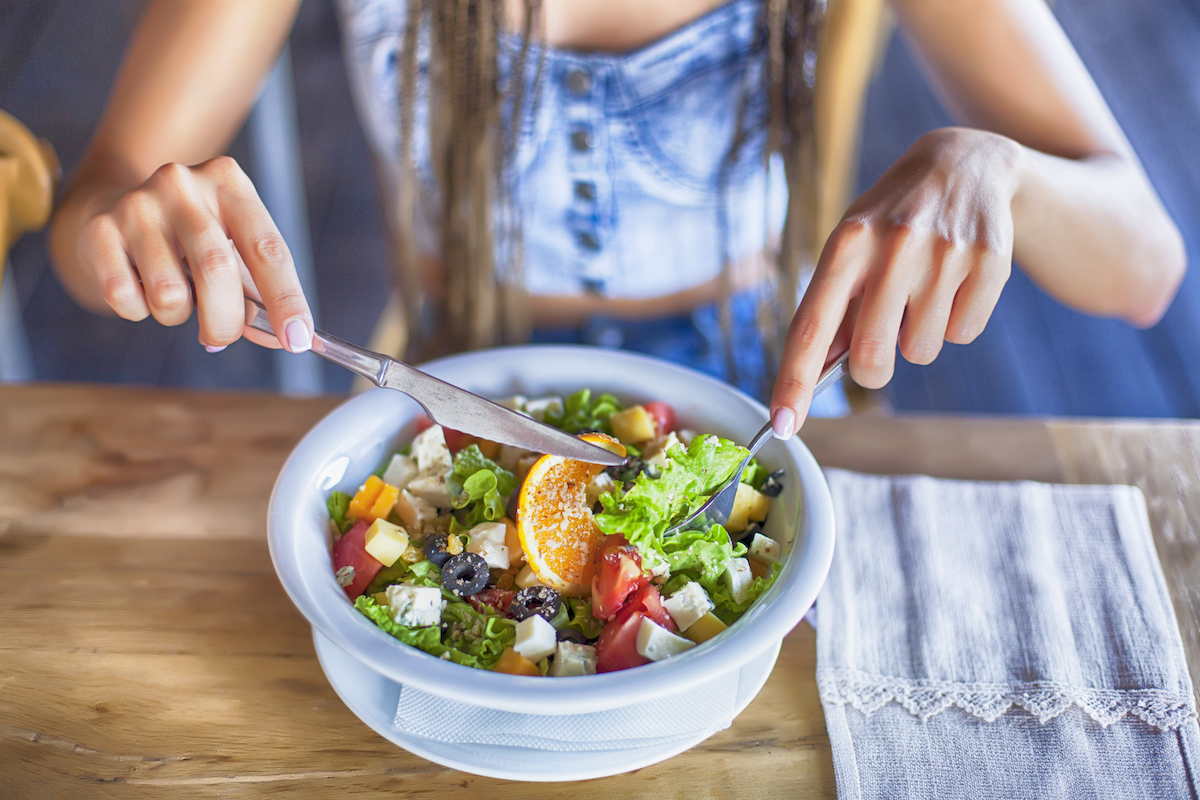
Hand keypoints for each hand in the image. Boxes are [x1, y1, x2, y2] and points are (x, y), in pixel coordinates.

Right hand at [74, 156, 311, 351]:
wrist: (114, 205)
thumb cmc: (191, 237)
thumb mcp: (232, 247)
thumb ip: (257, 291)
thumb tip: (280, 336)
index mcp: (229, 183)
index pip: (268, 249)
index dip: (286, 300)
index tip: (297, 339)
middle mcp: (183, 185)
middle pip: (217, 271)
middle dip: (226, 321)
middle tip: (221, 337)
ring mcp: (137, 204)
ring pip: (169, 294)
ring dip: (177, 316)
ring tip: (173, 297)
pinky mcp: (99, 229)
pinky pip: (125, 298)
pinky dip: (139, 311)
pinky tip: (139, 288)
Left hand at [770, 127, 1022, 435]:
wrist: (969, 163)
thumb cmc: (893, 219)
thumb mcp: (854, 245)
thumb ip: (835, 305)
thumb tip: (815, 374)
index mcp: (847, 242)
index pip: (811, 327)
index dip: (794, 382)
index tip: (780, 425)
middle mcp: (894, 245)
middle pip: (872, 357)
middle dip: (872, 370)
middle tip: (879, 345)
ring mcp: (946, 252)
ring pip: (921, 351)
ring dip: (918, 337)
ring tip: (922, 291)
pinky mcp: (990, 261)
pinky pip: (963, 334)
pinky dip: (956, 322)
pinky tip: (954, 282)